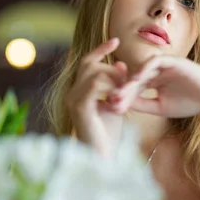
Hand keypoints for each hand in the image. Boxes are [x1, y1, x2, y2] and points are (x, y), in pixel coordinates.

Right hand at [65, 38, 127, 155]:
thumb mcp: (115, 103)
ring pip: (94, 73)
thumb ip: (116, 84)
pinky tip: (121, 94)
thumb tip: (120, 64)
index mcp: (78, 91)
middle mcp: (72, 93)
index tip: (116, 41)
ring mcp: (73, 99)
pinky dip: (111, 86)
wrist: (102, 157)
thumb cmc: (108, 134)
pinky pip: (96, 85)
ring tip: (127, 88)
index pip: (87, 62)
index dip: (100, 50)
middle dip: (111, 67)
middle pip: (89, 65)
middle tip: (128, 76)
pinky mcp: (80, 107)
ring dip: (114, 77)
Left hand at [111, 55, 199, 118]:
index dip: (121, 96)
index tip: (110, 106)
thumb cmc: (190, 102)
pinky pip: (155, 61)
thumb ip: (141, 104)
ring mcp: (164, 64)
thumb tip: (119, 105)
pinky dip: (146, 68)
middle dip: (121, 89)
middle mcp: (155, 71)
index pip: (132, 87)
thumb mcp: (160, 107)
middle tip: (110, 98)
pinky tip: (137, 79)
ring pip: (141, 69)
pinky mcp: (173, 60)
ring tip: (120, 90)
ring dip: (130, 79)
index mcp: (152, 81)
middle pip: (133, 77)